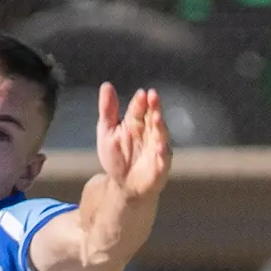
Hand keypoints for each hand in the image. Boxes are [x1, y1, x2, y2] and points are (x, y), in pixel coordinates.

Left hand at [95, 84, 171, 202]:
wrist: (123, 185)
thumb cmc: (117, 156)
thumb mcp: (107, 131)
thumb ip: (108, 110)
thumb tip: (106, 85)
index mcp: (136, 122)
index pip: (139, 108)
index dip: (140, 101)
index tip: (141, 93)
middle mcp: (150, 132)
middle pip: (153, 116)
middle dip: (154, 106)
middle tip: (153, 95)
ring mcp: (157, 148)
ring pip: (161, 134)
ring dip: (160, 126)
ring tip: (156, 117)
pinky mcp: (161, 166)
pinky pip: (163, 158)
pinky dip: (162, 153)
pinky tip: (159, 147)